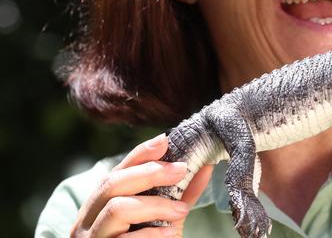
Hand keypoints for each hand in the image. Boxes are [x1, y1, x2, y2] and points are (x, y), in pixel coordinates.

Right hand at [71, 134, 212, 236]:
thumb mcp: (164, 219)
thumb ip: (181, 194)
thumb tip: (206, 165)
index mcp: (100, 204)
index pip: (117, 169)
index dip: (140, 153)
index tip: (166, 141)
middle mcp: (87, 219)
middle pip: (112, 183)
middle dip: (149, 172)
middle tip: (182, 169)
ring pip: (117, 209)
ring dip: (154, 204)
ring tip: (182, 209)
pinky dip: (151, 235)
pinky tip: (172, 234)